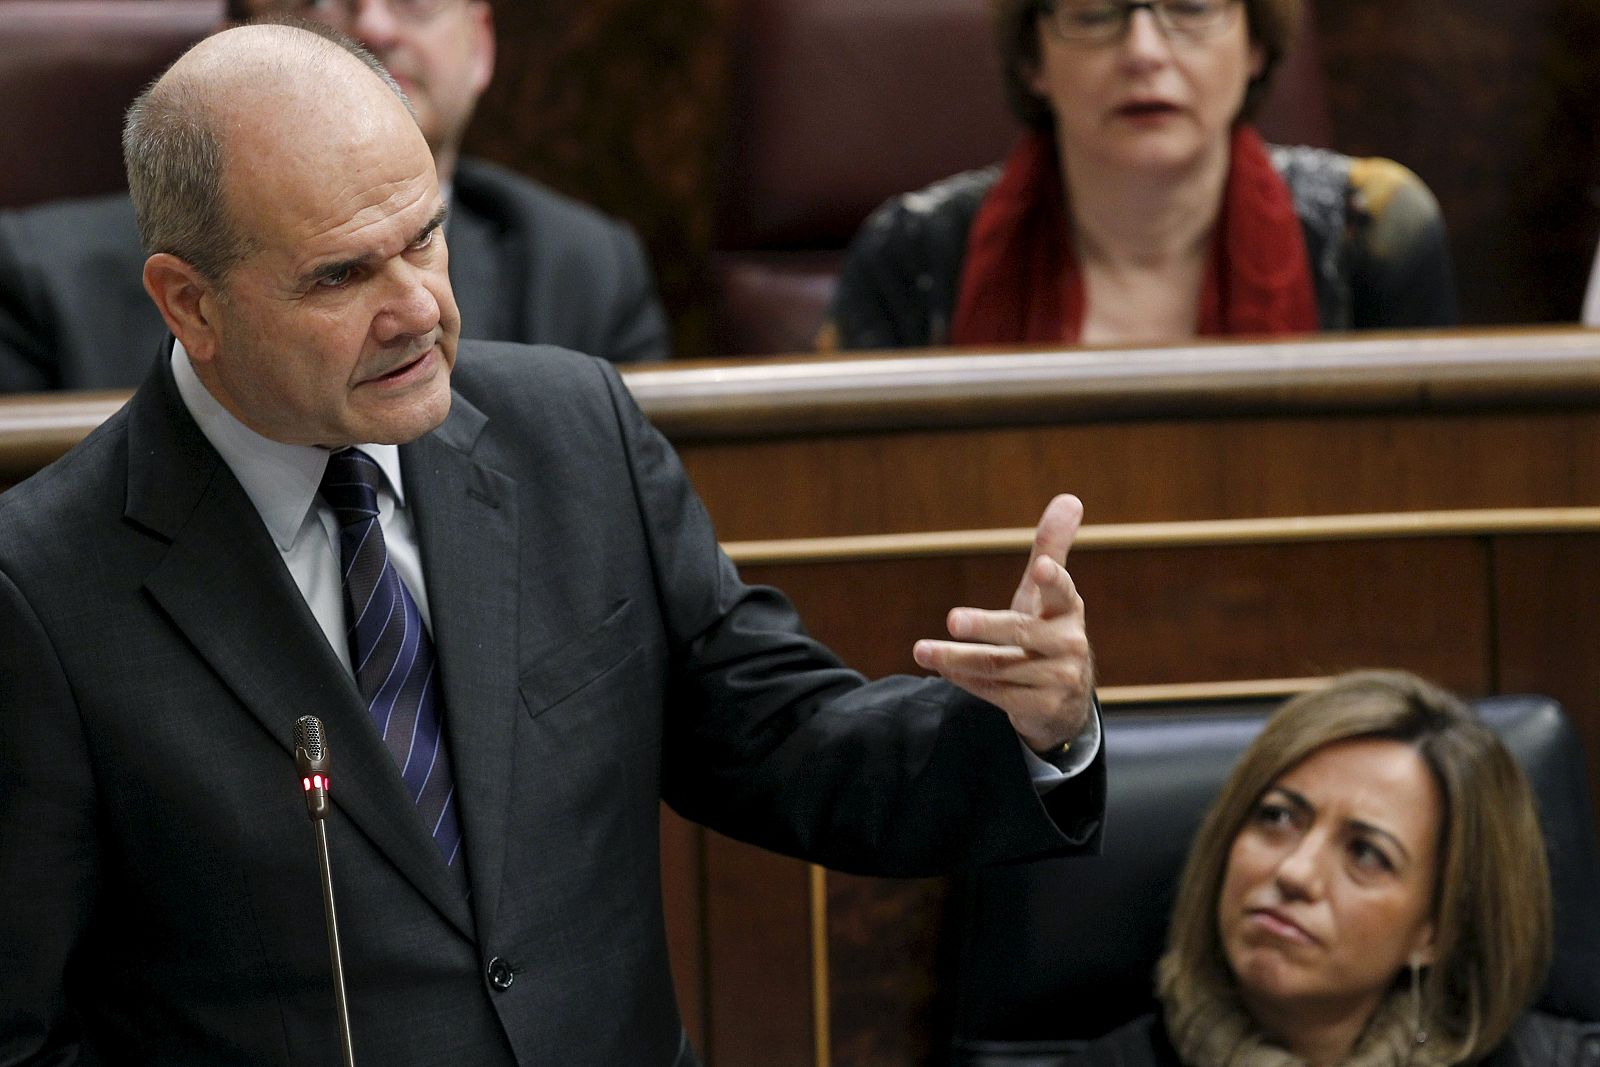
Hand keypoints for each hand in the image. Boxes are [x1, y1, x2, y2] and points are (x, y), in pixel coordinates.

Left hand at [912, 494, 1092, 753]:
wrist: (1065, 705)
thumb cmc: (1048, 634)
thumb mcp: (1048, 596)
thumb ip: (1051, 548)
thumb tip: (1069, 497)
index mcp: (1069, 610)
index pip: (1062, 591)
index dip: (1053, 579)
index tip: (1042, 567)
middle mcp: (1069, 644)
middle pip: (1020, 632)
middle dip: (985, 626)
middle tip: (952, 619)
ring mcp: (1058, 679)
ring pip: (999, 666)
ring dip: (956, 659)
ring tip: (922, 650)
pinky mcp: (1042, 709)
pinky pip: (995, 693)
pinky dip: (965, 681)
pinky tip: (940, 668)